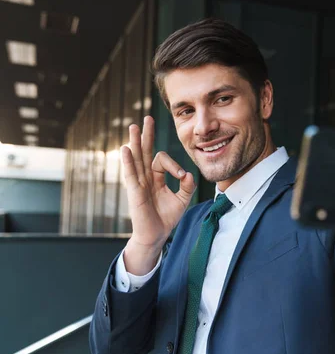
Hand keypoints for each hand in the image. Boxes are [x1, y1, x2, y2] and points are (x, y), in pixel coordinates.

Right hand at [121, 116, 195, 273]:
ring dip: (135, 142)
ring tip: (133, 126)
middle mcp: (145, 177)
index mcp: (156, 178)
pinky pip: (131, 173)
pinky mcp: (134, 191)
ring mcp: (138, 183)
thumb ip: (187, 186)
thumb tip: (189, 174)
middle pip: (145, 151)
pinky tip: (126, 149)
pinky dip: (128, 161)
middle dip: (146, 135)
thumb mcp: (182, 199)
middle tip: (146, 118)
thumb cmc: (166, 218)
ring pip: (136, 158)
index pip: (162, 161)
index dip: (174, 166)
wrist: (156, 235)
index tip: (182, 177)